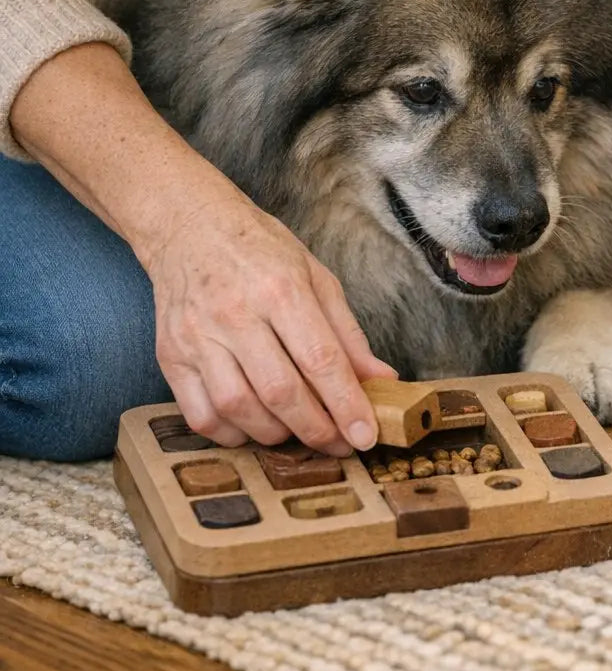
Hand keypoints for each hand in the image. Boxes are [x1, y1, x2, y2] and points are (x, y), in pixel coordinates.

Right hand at [143, 195, 396, 454]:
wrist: (189, 227)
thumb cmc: (261, 252)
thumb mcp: (317, 278)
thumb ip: (348, 335)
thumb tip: (383, 380)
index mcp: (281, 289)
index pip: (320, 360)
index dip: (346, 404)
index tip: (365, 436)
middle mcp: (235, 315)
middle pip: (280, 391)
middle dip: (316, 429)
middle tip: (338, 443)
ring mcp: (197, 337)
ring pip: (238, 409)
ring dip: (276, 433)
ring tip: (299, 430)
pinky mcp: (170, 356)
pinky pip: (200, 415)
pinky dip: (232, 433)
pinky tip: (254, 425)